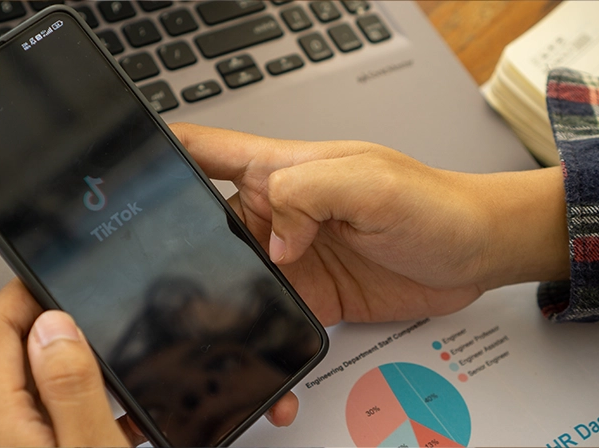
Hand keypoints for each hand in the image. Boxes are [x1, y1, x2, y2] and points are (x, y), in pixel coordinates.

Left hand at [0, 279, 298, 445]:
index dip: (29, 287)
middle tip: (101, 313)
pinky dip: (76, 401)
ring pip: (32, 382)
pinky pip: (44, 415)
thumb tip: (56, 324)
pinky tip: (116, 414)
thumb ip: (72, 388)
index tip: (63, 270)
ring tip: (116, 360)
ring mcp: (4, 446)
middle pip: (11, 349)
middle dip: (57, 322)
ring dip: (72, 364)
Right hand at [171, 123, 568, 325]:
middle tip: (163, 289)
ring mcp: (290, 257)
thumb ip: (310, 193)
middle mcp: (278, 212)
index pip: (202, 150)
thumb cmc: (434, 204)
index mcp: (281, 170)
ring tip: (210, 338)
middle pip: (203, 226)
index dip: (157, 157)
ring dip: (221, 307)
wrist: (475, 256)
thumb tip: (271, 236)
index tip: (124, 181)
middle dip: (178, 254)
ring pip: (232, 279)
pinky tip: (268, 361)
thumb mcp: (371, 183)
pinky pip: (272, 319)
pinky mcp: (309, 295)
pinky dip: (263, 341)